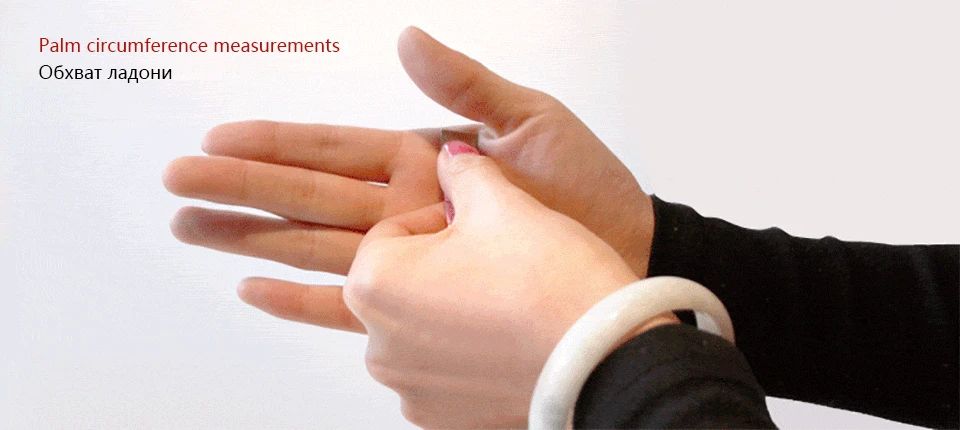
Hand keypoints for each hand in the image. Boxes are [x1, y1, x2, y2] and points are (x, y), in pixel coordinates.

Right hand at [162, 27, 653, 330]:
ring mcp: (412, 256)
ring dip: (253, 240)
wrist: (626, 255)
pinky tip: (257, 288)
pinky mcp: (427, 298)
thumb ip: (466, 86)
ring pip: (315, 246)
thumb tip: (408, 39)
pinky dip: (304, 298)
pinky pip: (354, 302)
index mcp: (425, 159)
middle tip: (178, 186)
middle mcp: (407, 209)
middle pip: (307, 198)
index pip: (334, 149)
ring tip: (195, 231)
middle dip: (242, 191)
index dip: (276, 144)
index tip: (220, 139)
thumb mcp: (531, 121)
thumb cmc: (589, 187)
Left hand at [343, 143, 674, 427]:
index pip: (395, 230)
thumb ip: (464, 169)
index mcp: (374, 284)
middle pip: (406, 282)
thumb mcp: (503, 200)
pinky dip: (473, 353)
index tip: (486, 227)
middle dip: (447, 265)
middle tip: (503, 262)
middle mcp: (380, 345)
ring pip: (426, 328)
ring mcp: (411, 388)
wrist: (606, 358)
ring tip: (512, 301)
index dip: (445, 219)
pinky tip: (513, 338)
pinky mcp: (445, 417)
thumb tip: (450, 157)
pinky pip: (447, 371)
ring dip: (458, 309)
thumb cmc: (551, 282)